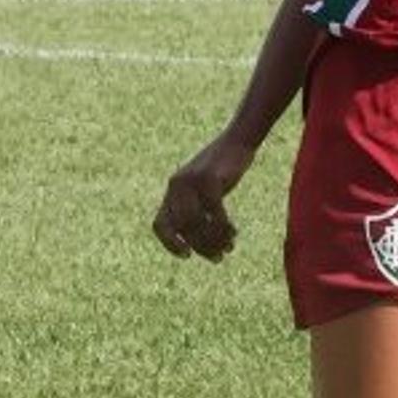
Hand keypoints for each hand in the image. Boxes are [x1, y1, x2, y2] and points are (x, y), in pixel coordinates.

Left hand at [153, 133, 253, 260]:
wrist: (238, 140)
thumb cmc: (224, 168)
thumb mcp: (204, 188)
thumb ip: (198, 208)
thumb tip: (201, 242)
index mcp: (172, 190)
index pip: (159, 224)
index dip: (169, 243)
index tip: (187, 255)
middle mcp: (177, 186)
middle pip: (182, 228)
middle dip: (201, 247)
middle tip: (219, 257)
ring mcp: (192, 181)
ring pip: (196, 223)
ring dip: (213, 240)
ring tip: (229, 247)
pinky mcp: (210, 179)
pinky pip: (214, 212)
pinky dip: (223, 227)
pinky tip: (234, 232)